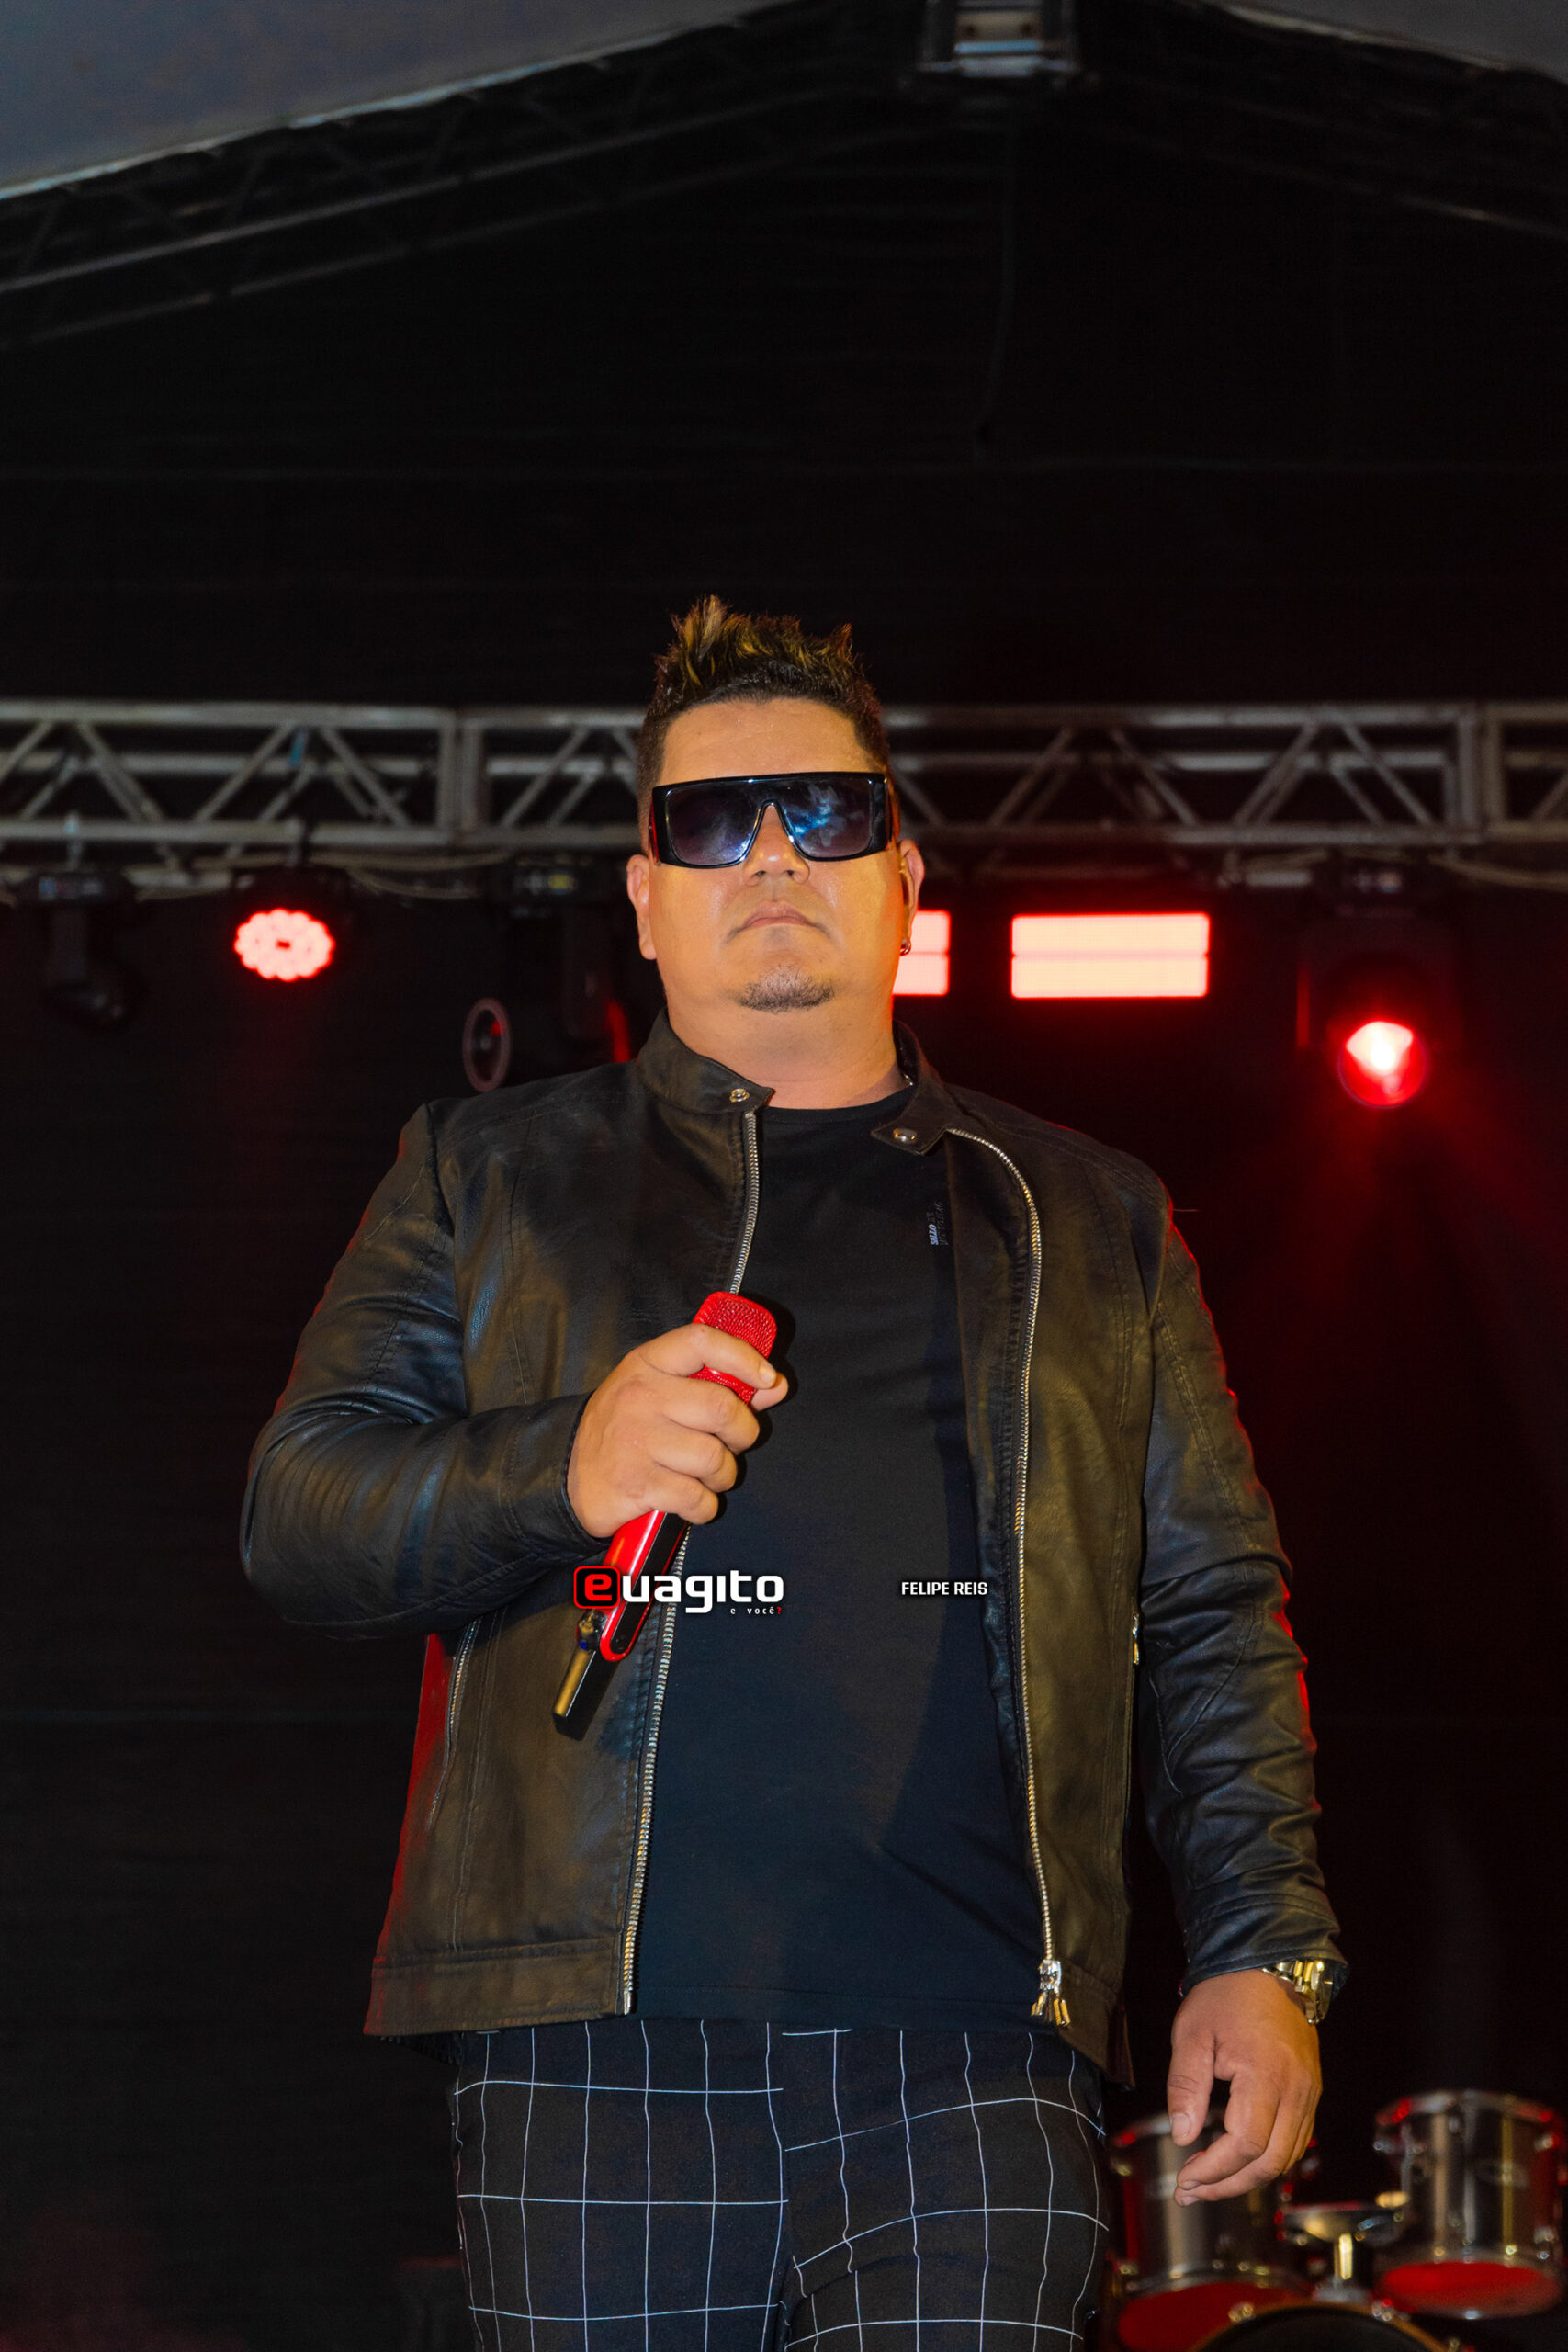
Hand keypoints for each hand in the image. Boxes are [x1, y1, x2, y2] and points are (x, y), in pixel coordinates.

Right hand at [567, 1322, 787, 1537]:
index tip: (768, 1379)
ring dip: (723, 1475)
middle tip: (730, 1444)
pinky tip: (691, 1500)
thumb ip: (716, 1383)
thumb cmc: (624, 1430)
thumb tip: (774, 1385)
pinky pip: (697, 1497)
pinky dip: (704, 1506)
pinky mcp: (637, 1484)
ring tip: (706, 1476)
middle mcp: (640, 1396)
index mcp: (647, 1364)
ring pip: (715, 1458)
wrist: (566, 1477)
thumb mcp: (659, 1391)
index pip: (702, 1341)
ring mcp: (636, 1441)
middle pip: (722, 1408)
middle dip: (743, 1434)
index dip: (744, 1357)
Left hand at [1166, 1969, 1320, 2203]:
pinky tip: (1238, 2160)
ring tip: (1208, 2182)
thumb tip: (1183, 2136)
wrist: (1267, 1964)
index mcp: (1266, 2074)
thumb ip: (1186, 2086)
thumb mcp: (1192, 2033)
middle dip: (1229, 2185)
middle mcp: (1296, 2090)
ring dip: (1248, 2177)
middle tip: (1191, 2192)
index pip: (1246, 2143)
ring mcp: (1309, 2092)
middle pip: (1271, 2162)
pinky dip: (1267, 2159)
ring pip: (1287, 2157)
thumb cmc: (1226, 1995)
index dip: (1214, 2170)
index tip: (1184, 2179)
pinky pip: (1295, 2140)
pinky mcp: (1310, 2091)